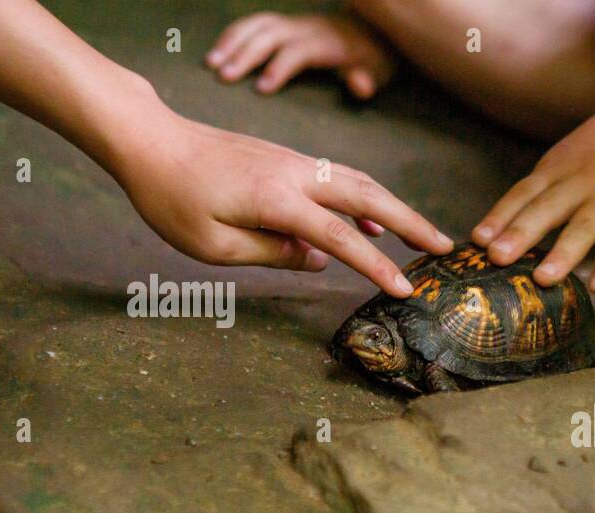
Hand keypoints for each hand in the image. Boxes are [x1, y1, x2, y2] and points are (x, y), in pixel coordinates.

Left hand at [113, 106, 451, 295]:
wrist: (149, 141)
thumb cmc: (172, 198)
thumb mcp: (213, 246)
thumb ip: (272, 255)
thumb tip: (318, 260)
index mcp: (277, 200)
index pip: (341, 237)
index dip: (377, 266)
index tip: (405, 289)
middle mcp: (295, 174)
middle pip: (369, 197)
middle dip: (411, 223)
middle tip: (444, 247)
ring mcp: (294, 162)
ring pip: (359, 182)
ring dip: (395, 209)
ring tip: (422, 236)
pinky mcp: (288, 160)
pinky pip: (338, 178)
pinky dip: (365, 199)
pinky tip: (372, 223)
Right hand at [206, 13, 394, 98]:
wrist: (374, 30)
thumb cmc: (375, 60)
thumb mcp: (378, 73)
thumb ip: (367, 80)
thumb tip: (360, 85)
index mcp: (329, 43)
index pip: (299, 51)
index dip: (280, 67)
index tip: (262, 88)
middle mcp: (307, 28)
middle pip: (271, 35)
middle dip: (245, 54)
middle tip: (222, 76)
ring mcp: (294, 23)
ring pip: (258, 25)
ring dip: (232, 41)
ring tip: (211, 64)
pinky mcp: (285, 24)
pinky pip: (255, 23)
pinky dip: (234, 34)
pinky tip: (218, 52)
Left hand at [473, 92, 594, 291]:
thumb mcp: (568, 156)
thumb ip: (544, 188)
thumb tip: (509, 227)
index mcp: (556, 169)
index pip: (521, 194)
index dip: (499, 217)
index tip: (475, 241)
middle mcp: (577, 182)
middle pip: (545, 209)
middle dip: (520, 234)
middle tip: (496, 258)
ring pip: (582, 227)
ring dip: (562, 253)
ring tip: (543, 279)